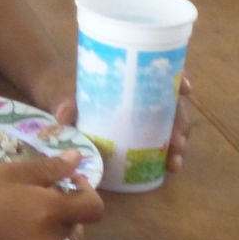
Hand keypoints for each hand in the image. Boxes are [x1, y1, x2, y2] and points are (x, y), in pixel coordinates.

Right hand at [0, 152, 105, 239]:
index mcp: (49, 209)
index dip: (86, 191)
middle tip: (41, 200)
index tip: (70, 185)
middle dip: (66, 210)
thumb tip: (78, 158)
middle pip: (77, 225)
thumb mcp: (8, 173)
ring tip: (41, 224)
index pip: (92, 206)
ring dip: (65, 234)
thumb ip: (48, 167)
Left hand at [56, 77, 193, 173]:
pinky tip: (167, 167)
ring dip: (177, 142)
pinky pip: (156, 141)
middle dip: (180, 123)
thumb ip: (64, 103)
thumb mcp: (61, 92)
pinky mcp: (133, 133)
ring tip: (174, 162)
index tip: (185, 89)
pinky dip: (164, 153)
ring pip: (169, 125)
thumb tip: (63, 117)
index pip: (161, 71)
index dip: (179, 78)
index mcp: (128, 76)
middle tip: (177, 143)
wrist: (53, 98)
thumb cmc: (61, 87)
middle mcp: (140, 94)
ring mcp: (138, 115)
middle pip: (171, 104)